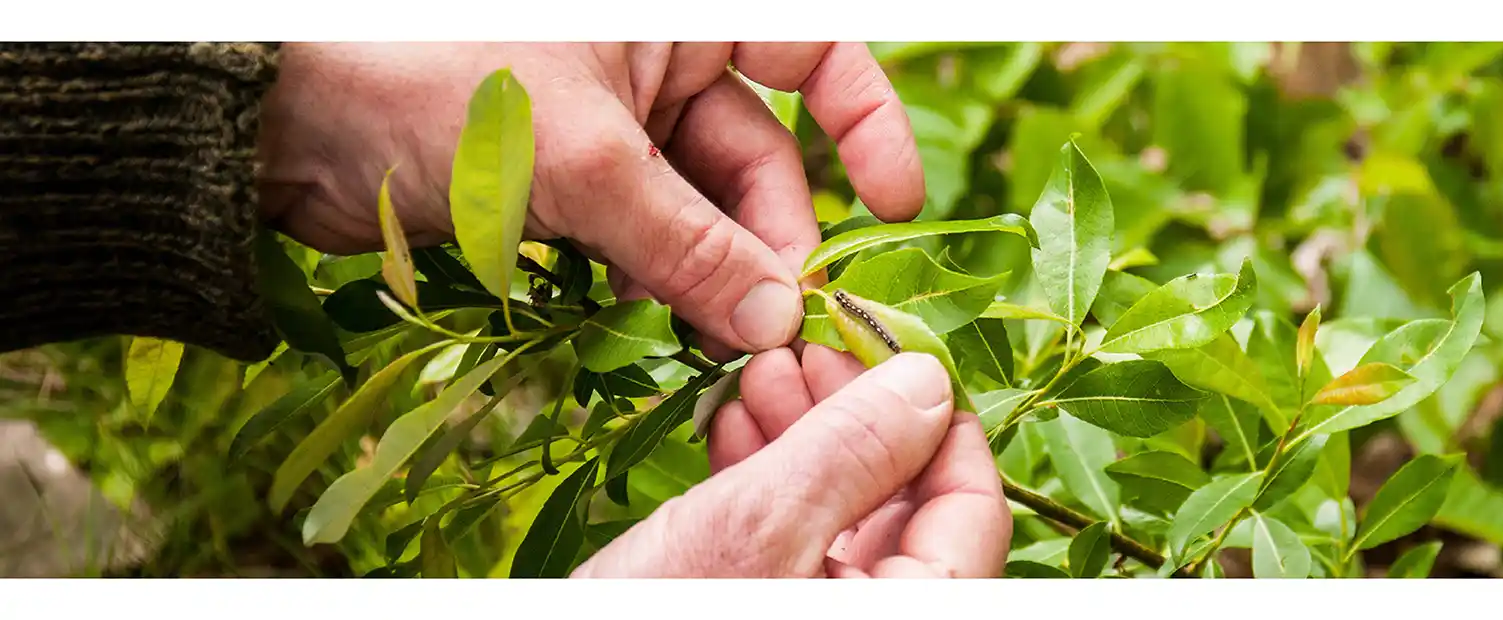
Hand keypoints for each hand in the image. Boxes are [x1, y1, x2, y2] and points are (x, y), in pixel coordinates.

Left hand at [255, 43, 924, 355]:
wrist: (283, 119)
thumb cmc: (434, 85)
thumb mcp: (584, 164)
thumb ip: (691, 245)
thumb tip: (780, 316)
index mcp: (677, 14)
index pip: (816, 54)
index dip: (867, 125)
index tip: (893, 204)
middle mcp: (656, 57)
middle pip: (763, 152)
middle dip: (773, 235)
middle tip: (772, 318)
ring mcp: (615, 120)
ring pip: (707, 204)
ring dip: (716, 270)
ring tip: (711, 333)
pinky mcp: (572, 179)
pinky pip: (650, 233)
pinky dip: (662, 278)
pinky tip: (656, 320)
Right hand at [572, 349, 1009, 577]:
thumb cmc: (657, 615)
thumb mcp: (758, 523)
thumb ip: (853, 450)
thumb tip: (929, 381)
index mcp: (911, 611)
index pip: (974, 506)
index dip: (941, 417)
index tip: (894, 345)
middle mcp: (879, 616)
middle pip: (905, 503)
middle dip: (857, 414)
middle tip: (810, 346)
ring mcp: (822, 615)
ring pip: (842, 514)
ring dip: (805, 434)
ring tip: (760, 372)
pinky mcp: (764, 607)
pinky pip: (791, 541)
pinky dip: (767, 479)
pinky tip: (732, 425)